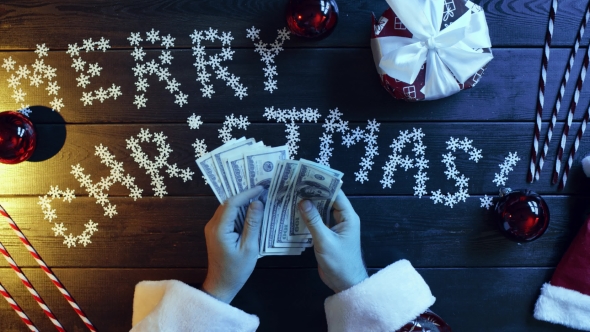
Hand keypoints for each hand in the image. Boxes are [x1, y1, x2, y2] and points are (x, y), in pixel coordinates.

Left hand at [202, 186, 263, 302]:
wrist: (221, 285)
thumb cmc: (237, 270)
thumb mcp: (249, 247)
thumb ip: (253, 224)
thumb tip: (257, 203)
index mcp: (219, 229)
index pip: (232, 203)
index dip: (246, 194)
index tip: (261, 189)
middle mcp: (212, 225)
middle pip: (228, 203)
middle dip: (244, 195)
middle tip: (262, 189)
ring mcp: (212, 228)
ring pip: (227, 208)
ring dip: (242, 202)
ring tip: (259, 196)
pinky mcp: (215, 232)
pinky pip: (226, 216)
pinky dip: (238, 211)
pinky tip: (250, 210)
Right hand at [298, 190, 367, 292]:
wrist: (345, 283)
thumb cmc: (340, 262)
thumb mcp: (325, 241)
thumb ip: (313, 221)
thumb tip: (303, 201)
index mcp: (348, 217)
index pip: (336, 194)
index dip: (322, 184)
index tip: (307, 175)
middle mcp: (342, 219)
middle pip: (327, 200)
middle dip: (313, 192)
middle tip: (295, 184)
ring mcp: (335, 227)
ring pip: (321, 210)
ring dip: (309, 205)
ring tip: (292, 195)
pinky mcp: (327, 235)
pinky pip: (318, 221)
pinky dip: (308, 217)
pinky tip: (294, 213)